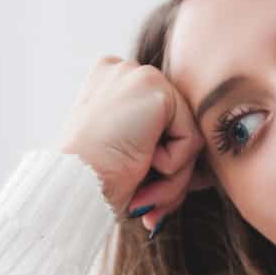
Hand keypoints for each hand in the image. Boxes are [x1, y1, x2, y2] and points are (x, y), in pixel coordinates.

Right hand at [56, 56, 214, 232]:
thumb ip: (157, 153)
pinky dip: (172, 165)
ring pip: (188, 135)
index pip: (161, 123)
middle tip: (146, 203)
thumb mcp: (124, 160)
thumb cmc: (90, 186)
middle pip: (177, 127)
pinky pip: (191, 139)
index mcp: (108, 85)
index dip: (160, 163)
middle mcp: (122, 70)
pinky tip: (138, 162)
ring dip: (172, 177)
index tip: (141, 194)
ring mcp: (138, 75)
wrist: (71, 190)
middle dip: (171, 175)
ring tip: (141, 191)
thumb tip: (204, 176)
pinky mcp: (154, 88)